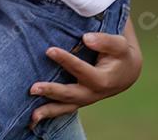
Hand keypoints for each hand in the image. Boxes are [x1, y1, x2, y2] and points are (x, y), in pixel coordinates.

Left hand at [27, 28, 142, 129]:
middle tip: (33, 88)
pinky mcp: (78, 100)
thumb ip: (105, 41)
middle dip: (51, 91)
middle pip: (70, 94)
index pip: (81, 70)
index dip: (65, 60)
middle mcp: (92, 93)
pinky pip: (62, 109)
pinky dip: (48, 114)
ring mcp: (84, 99)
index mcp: (102, 80)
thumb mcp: (120, 45)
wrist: (126, 72)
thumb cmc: (121, 55)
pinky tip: (33, 118)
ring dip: (47, 110)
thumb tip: (86, 38)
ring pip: (64, 107)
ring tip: (31, 115)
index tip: (49, 50)